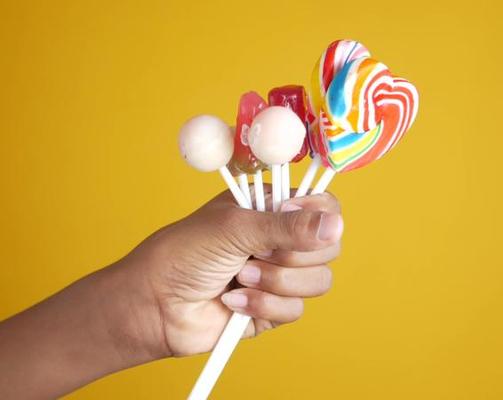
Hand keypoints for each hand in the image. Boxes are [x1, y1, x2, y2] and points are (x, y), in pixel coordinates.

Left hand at [124, 190, 342, 356]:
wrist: (155, 306)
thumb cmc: (183, 254)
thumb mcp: (235, 228)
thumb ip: (287, 227)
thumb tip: (336, 225)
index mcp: (274, 208)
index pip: (324, 204)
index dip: (317, 214)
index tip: (288, 218)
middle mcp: (282, 240)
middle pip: (329, 246)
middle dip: (290, 255)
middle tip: (256, 252)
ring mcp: (281, 275)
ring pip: (318, 280)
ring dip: (275, 282)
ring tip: (240, 277)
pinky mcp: (275, 308)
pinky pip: (296, 310)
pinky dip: (262, 306)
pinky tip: (233, 301)